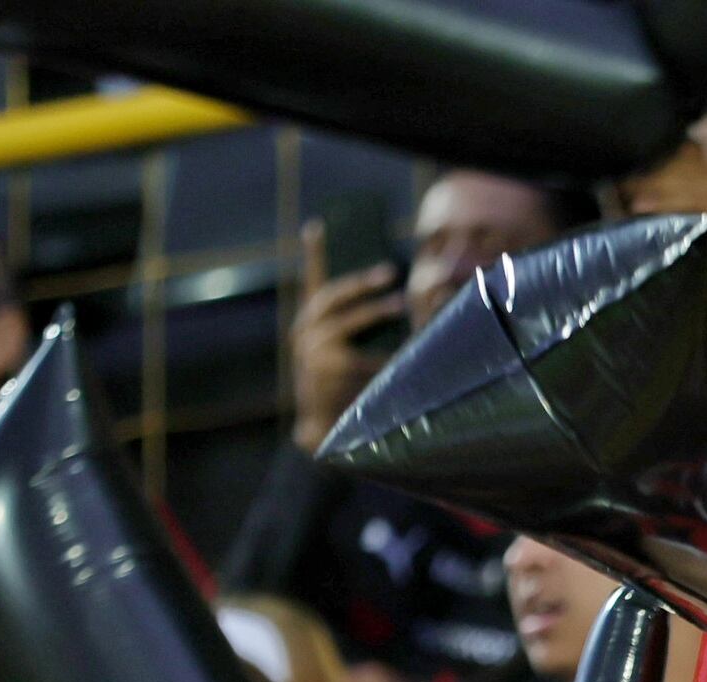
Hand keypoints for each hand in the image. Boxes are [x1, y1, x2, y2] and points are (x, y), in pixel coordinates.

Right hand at [289, 222, 405, 451]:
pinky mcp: (326, 368)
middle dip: (361, 282)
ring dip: (375, 310)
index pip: (311, 281)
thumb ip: (356, 331)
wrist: (322, 430)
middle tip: (390, 270)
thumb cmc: (339, 389)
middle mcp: (304, 331)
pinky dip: (385, 354)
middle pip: (332, 295)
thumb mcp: (339, 354)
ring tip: (400, 304)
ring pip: (347, 320)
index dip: (314, 254)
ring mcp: (312, 349)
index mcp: (308, 323)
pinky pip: (363, 354)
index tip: (318, 226)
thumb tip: (397, 306)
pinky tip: (402, 355)